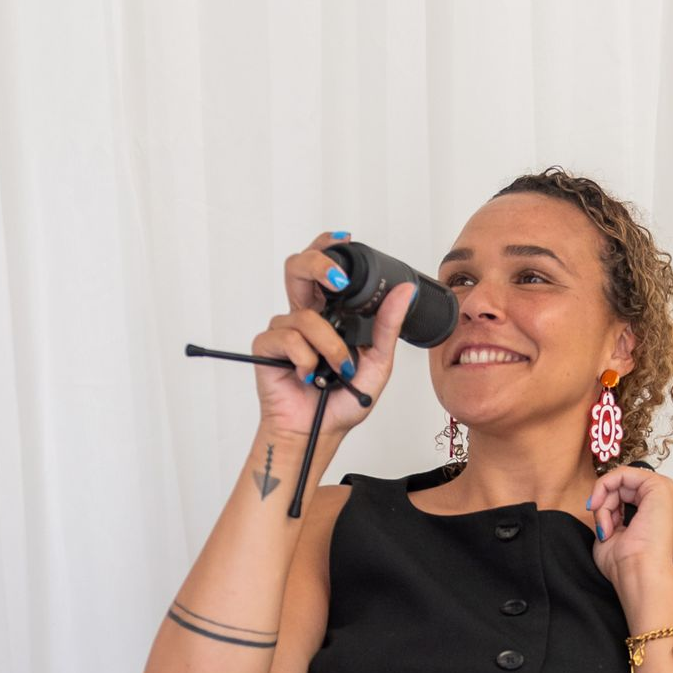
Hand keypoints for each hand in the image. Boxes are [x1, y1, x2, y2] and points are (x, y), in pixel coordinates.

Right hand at [252, 233, 418, 439]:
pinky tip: (311, 376)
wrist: (319, 432)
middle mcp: (305, 316)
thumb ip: (388, 326)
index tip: (344, 240)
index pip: (323, 268)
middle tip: (339, 281)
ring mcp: (284, 331)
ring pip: (305, 315)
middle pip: (298, 268)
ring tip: (337, 369)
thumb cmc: (344, 401)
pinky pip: (289, 339)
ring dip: (329, 345)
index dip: (327, 246)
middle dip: (317, 264)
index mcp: (329, 314)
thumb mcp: (378, 362)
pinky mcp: (267, 347)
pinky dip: (306, 359)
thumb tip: (405, 291)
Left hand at [587, 465, 672, 596]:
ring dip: (604, 500)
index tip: (597, 523)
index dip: (607, 505)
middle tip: (600, 524)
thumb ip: (609, 517)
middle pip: (624, 486)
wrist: (639, 573)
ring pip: (622, 480)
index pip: (627, 496)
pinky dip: (605, 487)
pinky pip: (623, 473)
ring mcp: (666, 493)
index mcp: (659, 515)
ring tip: (605, 526)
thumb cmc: (627, 564)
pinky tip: (601, 507)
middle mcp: (665, 503)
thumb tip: (599, 505)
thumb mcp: (612, 535)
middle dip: (604, 502)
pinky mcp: (660, 486)